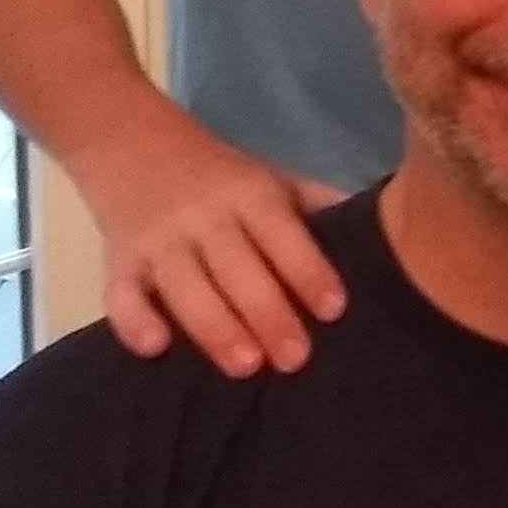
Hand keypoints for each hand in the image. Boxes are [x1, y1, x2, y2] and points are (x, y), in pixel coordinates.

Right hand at [74, 112, 347, 375]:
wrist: (128, 140)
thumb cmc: (218, 174)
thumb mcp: (270, 178)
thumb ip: (317, 205)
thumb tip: (389, 230)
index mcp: (249, 194)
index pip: (282, 233)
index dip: (308, 270)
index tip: (335, 309)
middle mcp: (204, 217)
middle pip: (237, 267)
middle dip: (267, 313)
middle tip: (295, 360)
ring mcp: (158, 240)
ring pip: (185, 286)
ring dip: (214, 326)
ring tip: (244, 366)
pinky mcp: (118, 261)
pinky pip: (120, 295)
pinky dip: (133, 321)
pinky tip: (155, 348)